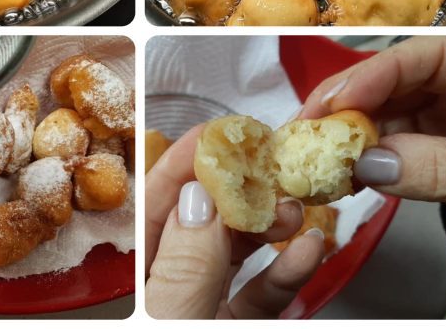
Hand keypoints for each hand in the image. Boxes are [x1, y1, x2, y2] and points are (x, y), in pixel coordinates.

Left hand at [145, 123, 325, 318]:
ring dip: (270, 224)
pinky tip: (308, 248)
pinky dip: (287, 269)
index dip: (187, 162)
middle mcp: (168, 288)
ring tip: (294, 210)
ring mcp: (203, 306)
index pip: (154, 206)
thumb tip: (202, 196)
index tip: (224, 134)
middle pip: (203, 220)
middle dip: (242, 190)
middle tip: (272, 167)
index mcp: (137, 280)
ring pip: (236, 251)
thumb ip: (188, 263)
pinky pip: (262, 291)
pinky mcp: (235, 325)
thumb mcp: (172, 317)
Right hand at [299, 35, 445, 214]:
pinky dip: (363, 168)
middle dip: (352, 101)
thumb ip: (442, 163)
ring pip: (389, 124)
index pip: (433, 56)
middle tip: (309, 126)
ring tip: (312, 150)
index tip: (341, 99)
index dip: (382, 70)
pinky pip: (393, 164)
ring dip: (349, 136)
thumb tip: (371, 162)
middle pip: (400, 86)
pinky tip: (336, 176)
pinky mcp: (443, 178)